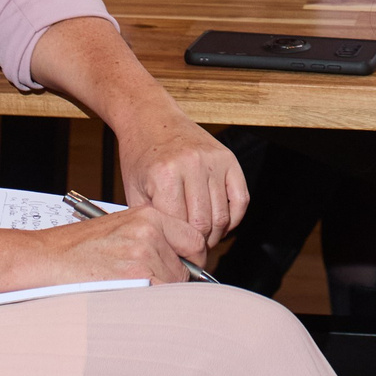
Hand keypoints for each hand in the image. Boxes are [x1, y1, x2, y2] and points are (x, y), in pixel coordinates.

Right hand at [32, 204, 214, 286]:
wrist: (45, 258)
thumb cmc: (76, 248)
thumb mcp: (119, 228)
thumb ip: (151, 239)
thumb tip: (181, 261)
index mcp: (148, 215)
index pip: (193, 239)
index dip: (192, 259)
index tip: (186, 270)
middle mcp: (150, 231)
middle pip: (187, 266)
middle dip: (174, 280)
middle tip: (151, 286)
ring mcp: (143, 254)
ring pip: (172, 285)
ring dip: (157, 293)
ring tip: (128, 289)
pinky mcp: (135, 276)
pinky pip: (159, 297)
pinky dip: (149, 304)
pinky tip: (126, 297)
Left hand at [113, 106, 248, 255]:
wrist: (151, 118)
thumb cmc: (140, 155)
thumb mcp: (134, 189)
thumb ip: (151, 221)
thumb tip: (166, 252)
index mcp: (164, 175)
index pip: (179, 228)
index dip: (178, 248)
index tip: (177, 258)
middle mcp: (192, 165)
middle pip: (203, 224)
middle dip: (198, 245)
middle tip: (191, 253)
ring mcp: (213, 160)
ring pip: (223, 216)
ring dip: (215, 235)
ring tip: (203, 239)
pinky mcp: (228, 158)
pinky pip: (241, 199)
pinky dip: (233, 218)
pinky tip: (220, 223)